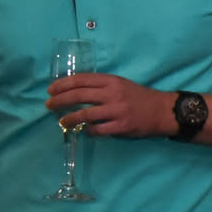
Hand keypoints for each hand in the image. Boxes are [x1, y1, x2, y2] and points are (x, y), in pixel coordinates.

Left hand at [48, 73, 174, 137]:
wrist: (163, 111)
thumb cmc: (139, 97)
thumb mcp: (121, 85)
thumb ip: (101, 86)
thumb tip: (74, 92)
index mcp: (111, 81)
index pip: (81, 80)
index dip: (63, 84)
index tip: (51, 90)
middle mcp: (112, 94)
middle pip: (78, 95)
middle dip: (59, 100)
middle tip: (49, 105)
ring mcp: (117, 111)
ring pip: (85, 114)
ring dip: (69, 118)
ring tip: (61, 121)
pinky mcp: (121, 126)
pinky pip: (97, 130)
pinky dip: (87, 130)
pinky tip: (84, 131)